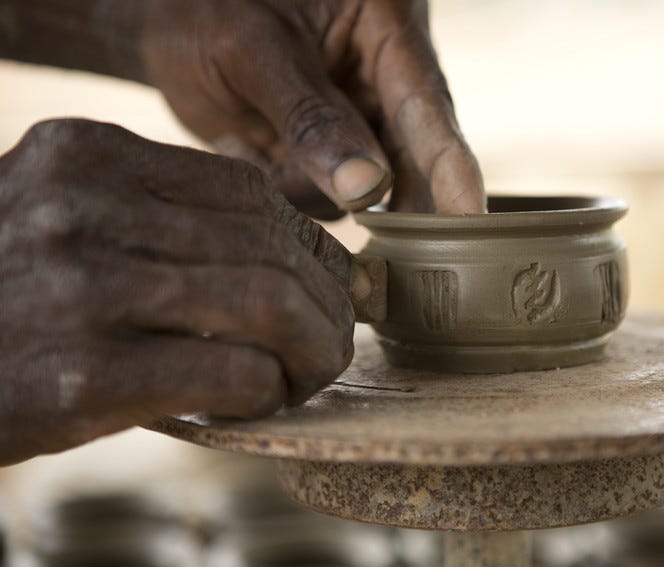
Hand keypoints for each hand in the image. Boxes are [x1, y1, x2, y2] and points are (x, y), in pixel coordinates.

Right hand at [0, 119, 354, 464]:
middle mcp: (84, 208)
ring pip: (268, 304)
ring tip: (313, 370)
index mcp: (86, 156)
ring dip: (314, 346)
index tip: (327, 278)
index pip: (248, 190)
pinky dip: (269, 390)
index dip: (308, 240)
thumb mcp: (64, 220)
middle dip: (327, 299)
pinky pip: (234, 373)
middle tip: (335, 334)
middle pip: (270, 245)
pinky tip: (260, 400)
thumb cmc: (5, 298)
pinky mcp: (87, 374)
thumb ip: (157, 220)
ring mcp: (86, 287)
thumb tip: (286, 252)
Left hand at [140, 0, 485, 215]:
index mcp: (383, 26)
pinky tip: (244, 142)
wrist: (166, 21)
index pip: (427, 104)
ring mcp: (359, 121)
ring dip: (308, 186)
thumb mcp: (250, 49)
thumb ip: (310, 117)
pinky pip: (325, 198)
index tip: (469, 218)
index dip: (450, 165)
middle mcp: (383, 78)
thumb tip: (369, 188)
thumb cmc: (206, 7)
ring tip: (245, 136)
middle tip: (374, 238)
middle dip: (380, 192)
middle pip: (412, 155)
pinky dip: (285, 188)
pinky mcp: (330, 155)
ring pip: (365, 189)